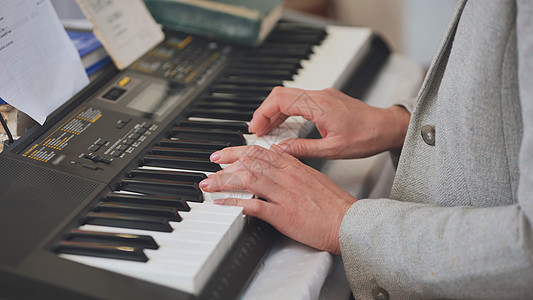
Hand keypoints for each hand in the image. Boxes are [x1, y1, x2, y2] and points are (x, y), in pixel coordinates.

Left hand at [199, 145, 357, 254]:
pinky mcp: (283, 215)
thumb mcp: (313, 177)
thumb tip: (276, 160)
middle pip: (250, 162)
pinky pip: (254, 205)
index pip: (260, 151)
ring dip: (224, 181)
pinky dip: (235, 203)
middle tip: (210, 167)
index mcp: (294, 167)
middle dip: (225, 163)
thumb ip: (294, 168)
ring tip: (208, 184)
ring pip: (248, 179)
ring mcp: (284, 195)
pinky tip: (222, 204)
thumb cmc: (334, 204)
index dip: (237, 150)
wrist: (349, 222)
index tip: (224, 154)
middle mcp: (287, 177)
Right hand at [249, 87, 409, 158]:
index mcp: (319, 105)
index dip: (263, 113)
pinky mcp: (325, 100)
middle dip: (264, 111)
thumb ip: (303, 149)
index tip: (255, 128)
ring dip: (275, 112)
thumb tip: (281, 150)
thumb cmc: (367, 137)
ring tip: (267, 130)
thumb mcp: (333, 149)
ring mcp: (322, 95)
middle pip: (280, 94)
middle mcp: (319, 95)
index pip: (280, 100)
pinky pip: (299, 100)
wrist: (387, 127)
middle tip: (257, 130)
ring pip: (288, 96)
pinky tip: (283, 125)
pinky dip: (286, 111)